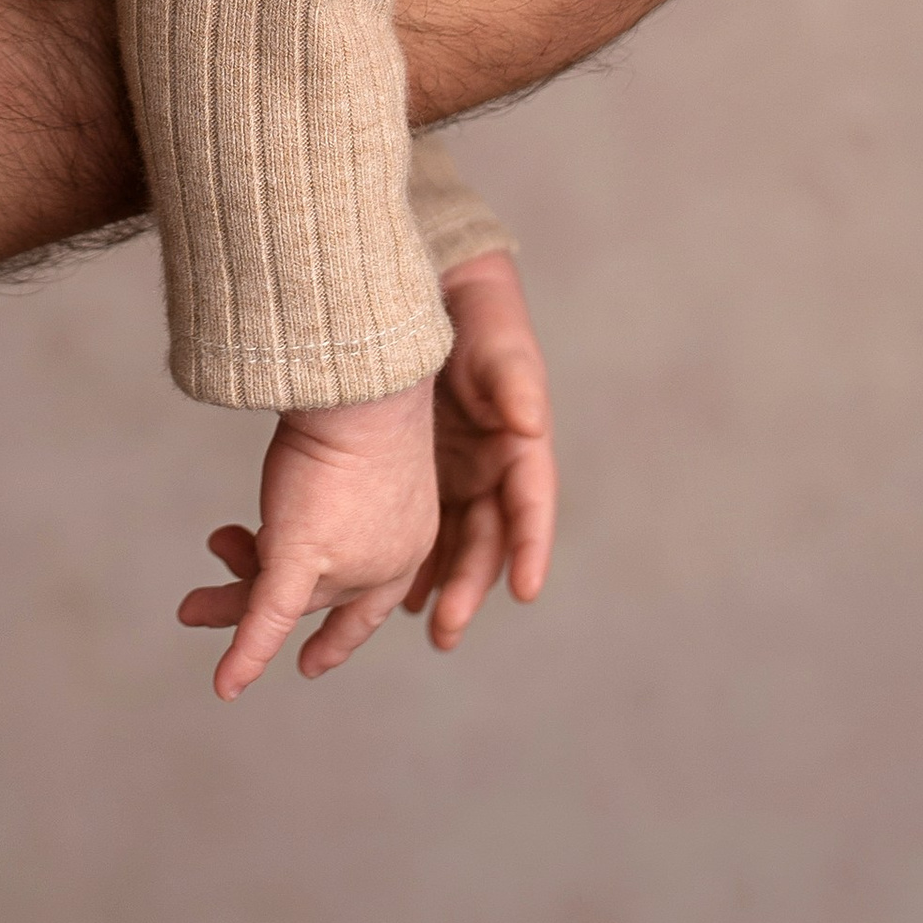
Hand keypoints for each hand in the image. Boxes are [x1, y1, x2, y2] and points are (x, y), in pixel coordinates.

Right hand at [178, 381, 438, 698]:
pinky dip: (245, 651)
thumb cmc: (361, 394)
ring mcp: (347, 563)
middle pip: (313, 597)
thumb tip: (278, 504)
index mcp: (410, 538)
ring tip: (188, 609)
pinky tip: (225, 686)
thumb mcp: (341, 454)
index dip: (342, 634)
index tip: (314, 661)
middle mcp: (385, 559)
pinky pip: (268, 616)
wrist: (363, 380)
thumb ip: (315, 490)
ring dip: (229, 606)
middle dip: (252, 597)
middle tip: (213, 606)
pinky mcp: (306, 555)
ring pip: (280, 600)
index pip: (374, 601)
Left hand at [404, 249, 555, 646]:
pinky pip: (418, 524)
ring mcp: (457, 474)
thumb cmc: (481, 321)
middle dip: (471, 588)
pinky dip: (410, 559)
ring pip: (452, 543)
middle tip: (448, 630)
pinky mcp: (422, 472)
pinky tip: (391, 593)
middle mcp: (494, 471)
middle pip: (487, 541)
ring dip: (441, 586)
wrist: (440, 293)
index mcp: (521, 449)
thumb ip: (515, 385)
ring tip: (423, 624)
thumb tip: (532, 422)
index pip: (531, 508)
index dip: (531, 549)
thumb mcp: (501, 351)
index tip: (526, 589)